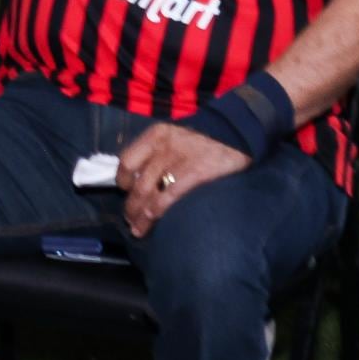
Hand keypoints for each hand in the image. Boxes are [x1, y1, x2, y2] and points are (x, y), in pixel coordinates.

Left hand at [115, 121, 246, 235]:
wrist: (236, 130)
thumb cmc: (204, 137)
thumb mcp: (175, 136)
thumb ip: (159, 151)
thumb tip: (141, 177)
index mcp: (155, 135)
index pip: (126, 160)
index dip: (122, 180)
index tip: (126, 192)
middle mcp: (162, 147)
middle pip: (137, 183)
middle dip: (130, 205)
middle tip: (129, 219)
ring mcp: (177, 161)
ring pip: (148, 193)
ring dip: (140, 215)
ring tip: (138, 229)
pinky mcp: (194, 173)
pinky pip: (168, 197)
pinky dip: (156, 212)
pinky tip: (152, 222)